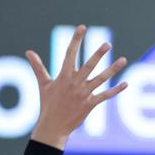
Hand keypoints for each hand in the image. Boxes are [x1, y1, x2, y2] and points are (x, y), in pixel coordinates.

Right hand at [26, 26, 128, 149]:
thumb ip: (38, 67)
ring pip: (101, 79)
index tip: (82, 28)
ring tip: (123, 59)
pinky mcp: (90, 104)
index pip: (69, 54)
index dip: (76, 40)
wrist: (52, 126)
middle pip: (89, 65)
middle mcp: (75, 83)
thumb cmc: (48, 104)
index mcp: (63, 76)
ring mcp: (83, 94)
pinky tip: (126, 83)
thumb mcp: (43, 84)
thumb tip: (28, 51)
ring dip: (113, 69)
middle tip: (107, 44)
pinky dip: (116, 90)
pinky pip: (105, 95)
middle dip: (98, 54)